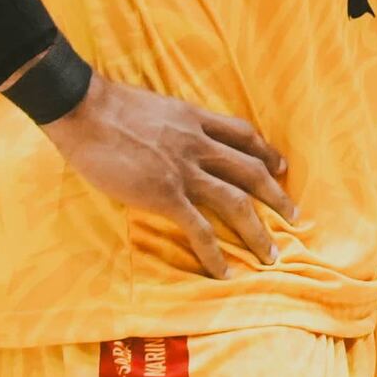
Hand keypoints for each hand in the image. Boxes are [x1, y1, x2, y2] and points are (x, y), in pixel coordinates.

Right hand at [42, 70, 293, 275]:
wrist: (82, 109)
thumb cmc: (107, 106)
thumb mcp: (155, 106)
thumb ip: (173, 123)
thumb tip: (172, 134)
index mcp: (196, 120)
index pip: (244, 135)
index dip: (267, 152)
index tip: (281, 167)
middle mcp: (199, 144)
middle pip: (252, 171)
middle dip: (277, 196)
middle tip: (293, 216)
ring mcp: (184, 170)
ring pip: (237, 202)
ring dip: (258, 231)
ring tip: (270, 254)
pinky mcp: (165, 194)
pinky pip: (199, 228)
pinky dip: (214, 252)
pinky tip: (224, 270)